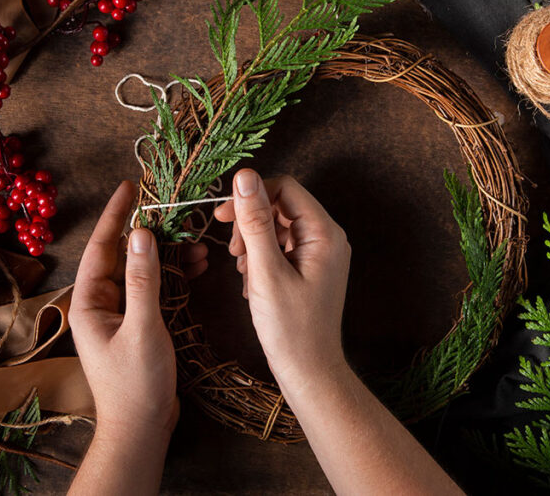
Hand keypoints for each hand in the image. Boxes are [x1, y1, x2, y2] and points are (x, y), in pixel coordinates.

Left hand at [69, 180, 207, 438]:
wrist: (140, 427)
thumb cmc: (136, 383)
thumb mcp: (143, 328)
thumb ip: (143, 280)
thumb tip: (142, 235)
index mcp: (89, 302)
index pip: (101, 247)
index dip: (116, 215)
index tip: (129, 186)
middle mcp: (100, 304)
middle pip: (122, 254)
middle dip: (149, 232)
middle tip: (174, 210)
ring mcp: (119, 314)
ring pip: (141, 270)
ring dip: (167, 254)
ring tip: (196, 243)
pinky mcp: (137, 324)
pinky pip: (153, 288)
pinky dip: (172, 274)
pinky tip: (194, 267)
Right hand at [213, 170, 350, 388]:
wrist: (309, 372)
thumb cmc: (291, 328)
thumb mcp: (266, 271)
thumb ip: (255, 222)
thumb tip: (244, 177)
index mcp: (324, 233)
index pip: (285, 188)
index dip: (251, 196)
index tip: (222, 217)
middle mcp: (327, 238)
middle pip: (280, 206)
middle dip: (251, 224)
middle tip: (233, 252)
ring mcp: (319, 254)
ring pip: (277, 227)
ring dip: (254, 243)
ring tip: (245, 273)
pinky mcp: (309, 268)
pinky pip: (280, 247)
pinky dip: (261, 259)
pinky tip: (253, 283)